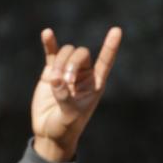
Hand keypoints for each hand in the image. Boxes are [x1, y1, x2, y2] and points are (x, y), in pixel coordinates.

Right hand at [30, 26, 121, 162]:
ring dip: (59, 64)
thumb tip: (55, 78)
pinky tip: (46, 33)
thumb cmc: (66, 127)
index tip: (116, 30)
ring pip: (65, 53)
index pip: (105, 61)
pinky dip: (49, 43)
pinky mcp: (51, 72)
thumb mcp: (69, 115)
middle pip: (80, 54)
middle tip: (64, 82)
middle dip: (71, 64)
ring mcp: (67, 71)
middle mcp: (83, 74)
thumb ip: (64, 96)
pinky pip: (52, 53)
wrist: (50, 132)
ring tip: (54, 81)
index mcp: (95, 83)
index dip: (110, 46)